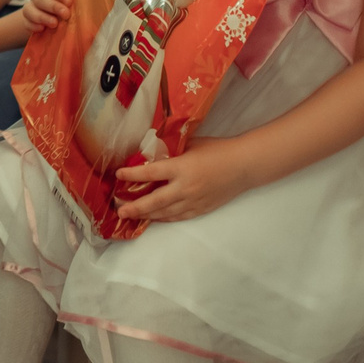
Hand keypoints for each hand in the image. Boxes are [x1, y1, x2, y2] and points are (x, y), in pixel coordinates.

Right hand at [22, 0, 73, 32]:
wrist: (69, 11)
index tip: (69, 0)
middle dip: (52, 6)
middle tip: (66, 14)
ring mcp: (32, 4)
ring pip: (28, 9)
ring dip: (41, 17)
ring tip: (55, 24)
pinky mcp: (29, 19)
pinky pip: (25, 21)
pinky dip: (32, 25)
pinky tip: (42, 29)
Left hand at [114, 139, 256, 222]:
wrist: (244, 165)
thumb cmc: (218, 150)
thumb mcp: (191, 145)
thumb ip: (172, 151)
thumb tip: (152, 153)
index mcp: (181, 168)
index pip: (151, 173)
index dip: (132, 175)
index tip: (119, 175)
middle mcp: (185, 187)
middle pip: (155, 200)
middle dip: (136, 207)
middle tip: (120, 211)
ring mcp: (194, 201)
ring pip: (166, 212)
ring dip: (148, 214)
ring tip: (133, 216)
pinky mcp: (202, 209)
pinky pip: (179, 216)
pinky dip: (165, 218)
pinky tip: (155, 218)